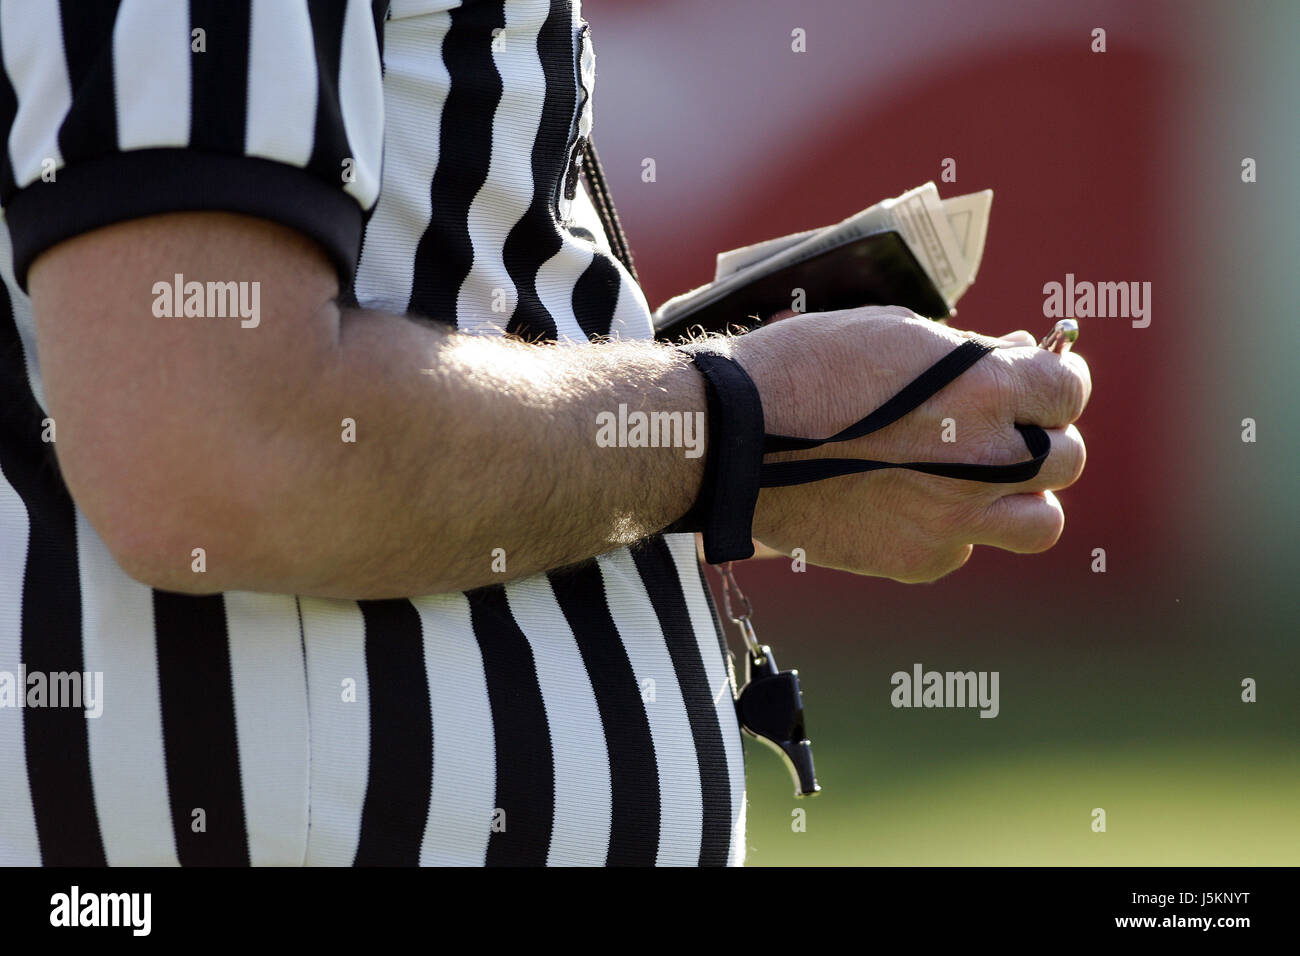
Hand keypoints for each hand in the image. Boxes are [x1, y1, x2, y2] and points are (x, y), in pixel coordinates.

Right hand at [726, 307, 1089, 581]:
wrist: (733, 437)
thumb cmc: (802, 368)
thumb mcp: (892, 332)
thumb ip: (964, 355)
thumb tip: (1010, 361)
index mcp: (982, 389)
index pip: (1070, 391)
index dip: (1056, 384)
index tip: (1040, 384)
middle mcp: (983, 459)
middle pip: (1067, 461)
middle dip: (1042, 440)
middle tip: (1005, 433)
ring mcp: (952, 519)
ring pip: (1041, 525)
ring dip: (1022, 501)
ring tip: (980, 484)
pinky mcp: (915, 559)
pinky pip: (964, 552)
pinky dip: (951, 533)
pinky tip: (910, 508)